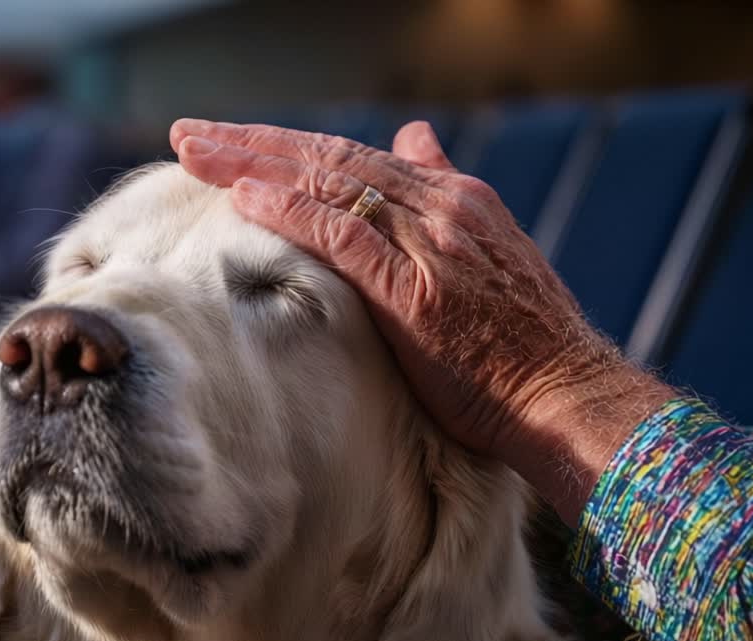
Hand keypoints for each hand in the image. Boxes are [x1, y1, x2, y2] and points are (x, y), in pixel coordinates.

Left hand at [170, 119, 675, 523]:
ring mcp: (427, 243)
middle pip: (327, 157)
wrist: (565, 394)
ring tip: (192, 153)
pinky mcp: (414, 288)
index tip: (232, 142)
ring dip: (251, 164)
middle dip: (252, 142)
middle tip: (187, 133)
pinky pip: (341, 236)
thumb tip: (414, 138)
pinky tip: (242, 197)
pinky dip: (289, 211)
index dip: (286, 145)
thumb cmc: (521, 341)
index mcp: (450, 197)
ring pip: (325, 183)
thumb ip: (441, 192)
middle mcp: (437, 206)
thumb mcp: (486, 247)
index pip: (351, 157)